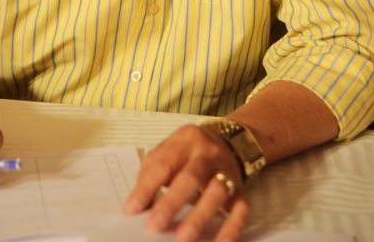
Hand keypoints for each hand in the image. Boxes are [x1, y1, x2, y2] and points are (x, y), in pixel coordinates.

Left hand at [125, 124, 249, 241]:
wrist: (227, 142)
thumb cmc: (189, 153)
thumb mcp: (168, 152)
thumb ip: (151, 174)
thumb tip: (136, 206)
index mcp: (185, 140)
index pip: (163, 164)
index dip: (146, 188)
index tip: (132, 209)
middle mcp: (208, 153)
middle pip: (191, 177)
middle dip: (172, 203)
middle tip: (155, 225)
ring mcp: (227, 171)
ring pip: (217, 191)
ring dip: (200, 215)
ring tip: (184, 237)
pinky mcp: (241, 190)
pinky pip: (240, 209)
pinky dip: (232, 227)